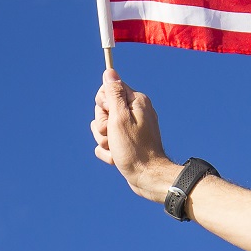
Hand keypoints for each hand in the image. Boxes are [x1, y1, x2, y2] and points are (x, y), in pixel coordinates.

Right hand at [91, 69, 179, 200]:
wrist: (147, 177)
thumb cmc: (134, 149)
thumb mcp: (120, 118)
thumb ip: (113, 94)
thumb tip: (109, 72)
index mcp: (136, 101)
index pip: (108, 90)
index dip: (103, 104)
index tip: (111, 116)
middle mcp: (135, 112)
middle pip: (104, 110)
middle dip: (103, 126)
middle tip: (113, 136)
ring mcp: (131, 129)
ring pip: (103, 129)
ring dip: (104, 142)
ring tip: (116, 149)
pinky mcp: (128, 143)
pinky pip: (107, 144)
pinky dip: (109, 153)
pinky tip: (118, 158)